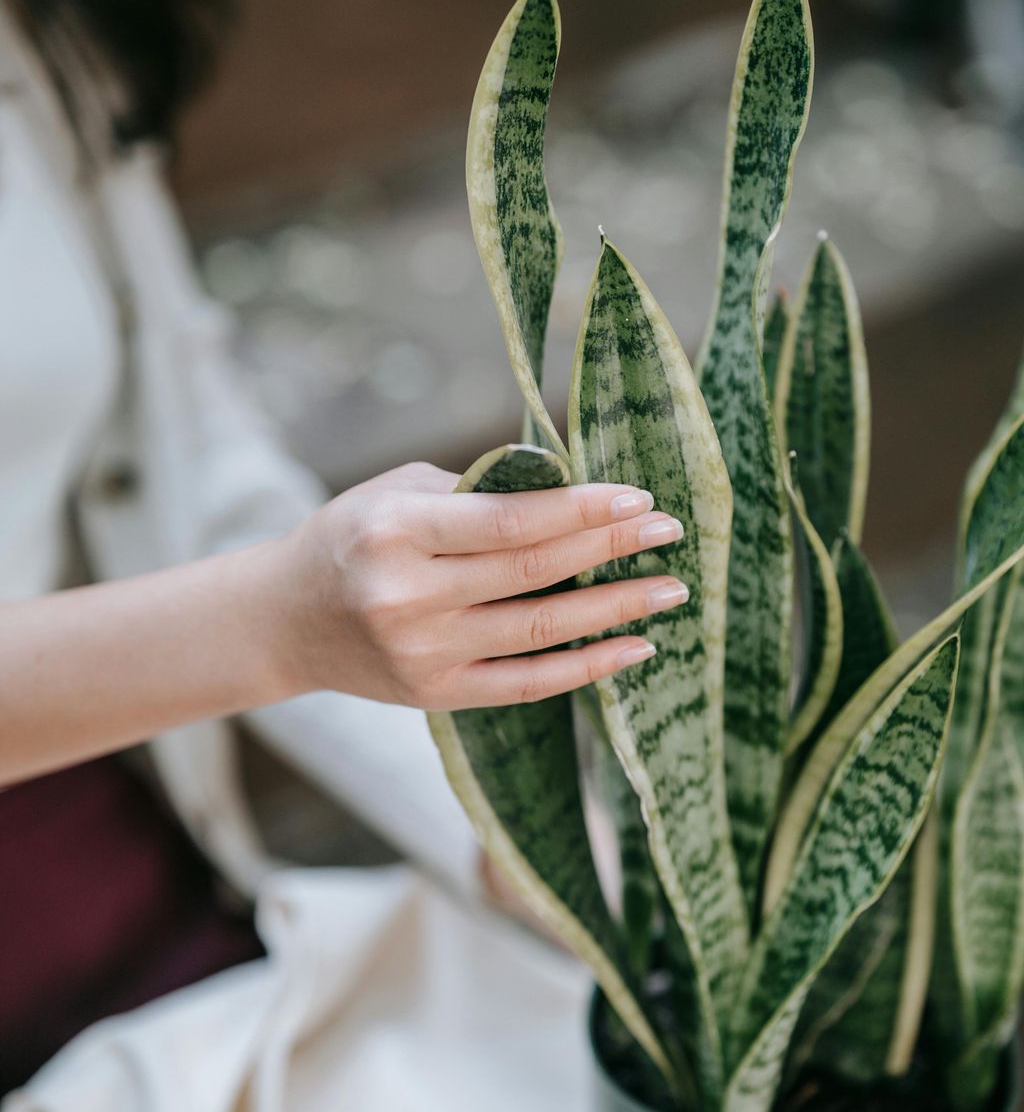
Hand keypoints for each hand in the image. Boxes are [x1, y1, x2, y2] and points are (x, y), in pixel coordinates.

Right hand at [274, 460, 687, 709]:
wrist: (285, 619)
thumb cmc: (351, 536)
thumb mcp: (396, 492)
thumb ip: (475, 491)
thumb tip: (568, 489)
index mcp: (396, 532)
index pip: (510, 520)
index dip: (581, 509)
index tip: (637, 496)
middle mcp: (407, 596)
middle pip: (533, 571)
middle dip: (611, 546)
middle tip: (670, 530)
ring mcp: (422, 653)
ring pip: (540, 630)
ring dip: (615, 608)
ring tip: (669, 589)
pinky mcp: (436, 694)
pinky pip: (526, 684)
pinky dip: (586, 668)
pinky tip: (635, 648)